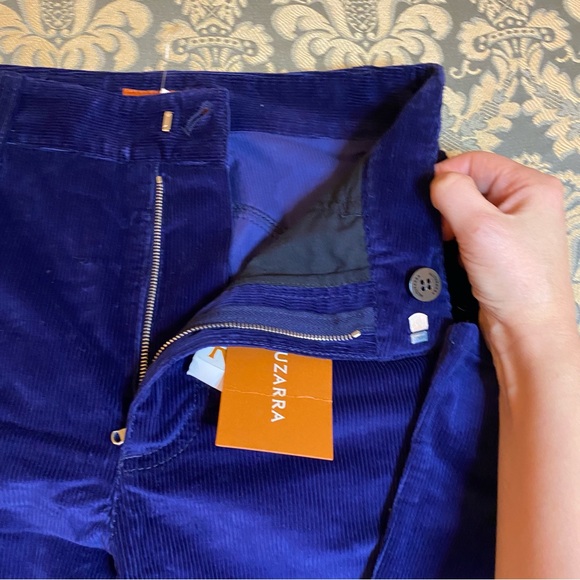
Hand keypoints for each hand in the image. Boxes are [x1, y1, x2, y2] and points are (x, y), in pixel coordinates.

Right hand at [430, 152, 576, 351]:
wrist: (526, 331)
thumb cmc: (513, 277)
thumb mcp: (480, 227)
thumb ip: (454, 194)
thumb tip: (435, 181)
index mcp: (531, 186)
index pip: (478, 161)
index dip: (449, 174)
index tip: (426, 197)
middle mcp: (524, 202)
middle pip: (472, 184)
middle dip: (449, 202)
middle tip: (439, 226)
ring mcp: (512, 227)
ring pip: (467, 209)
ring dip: (449, 222)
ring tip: (446, 242)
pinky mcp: (499, 250)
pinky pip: (469, 231)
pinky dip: (455, 239)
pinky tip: (451, 253)